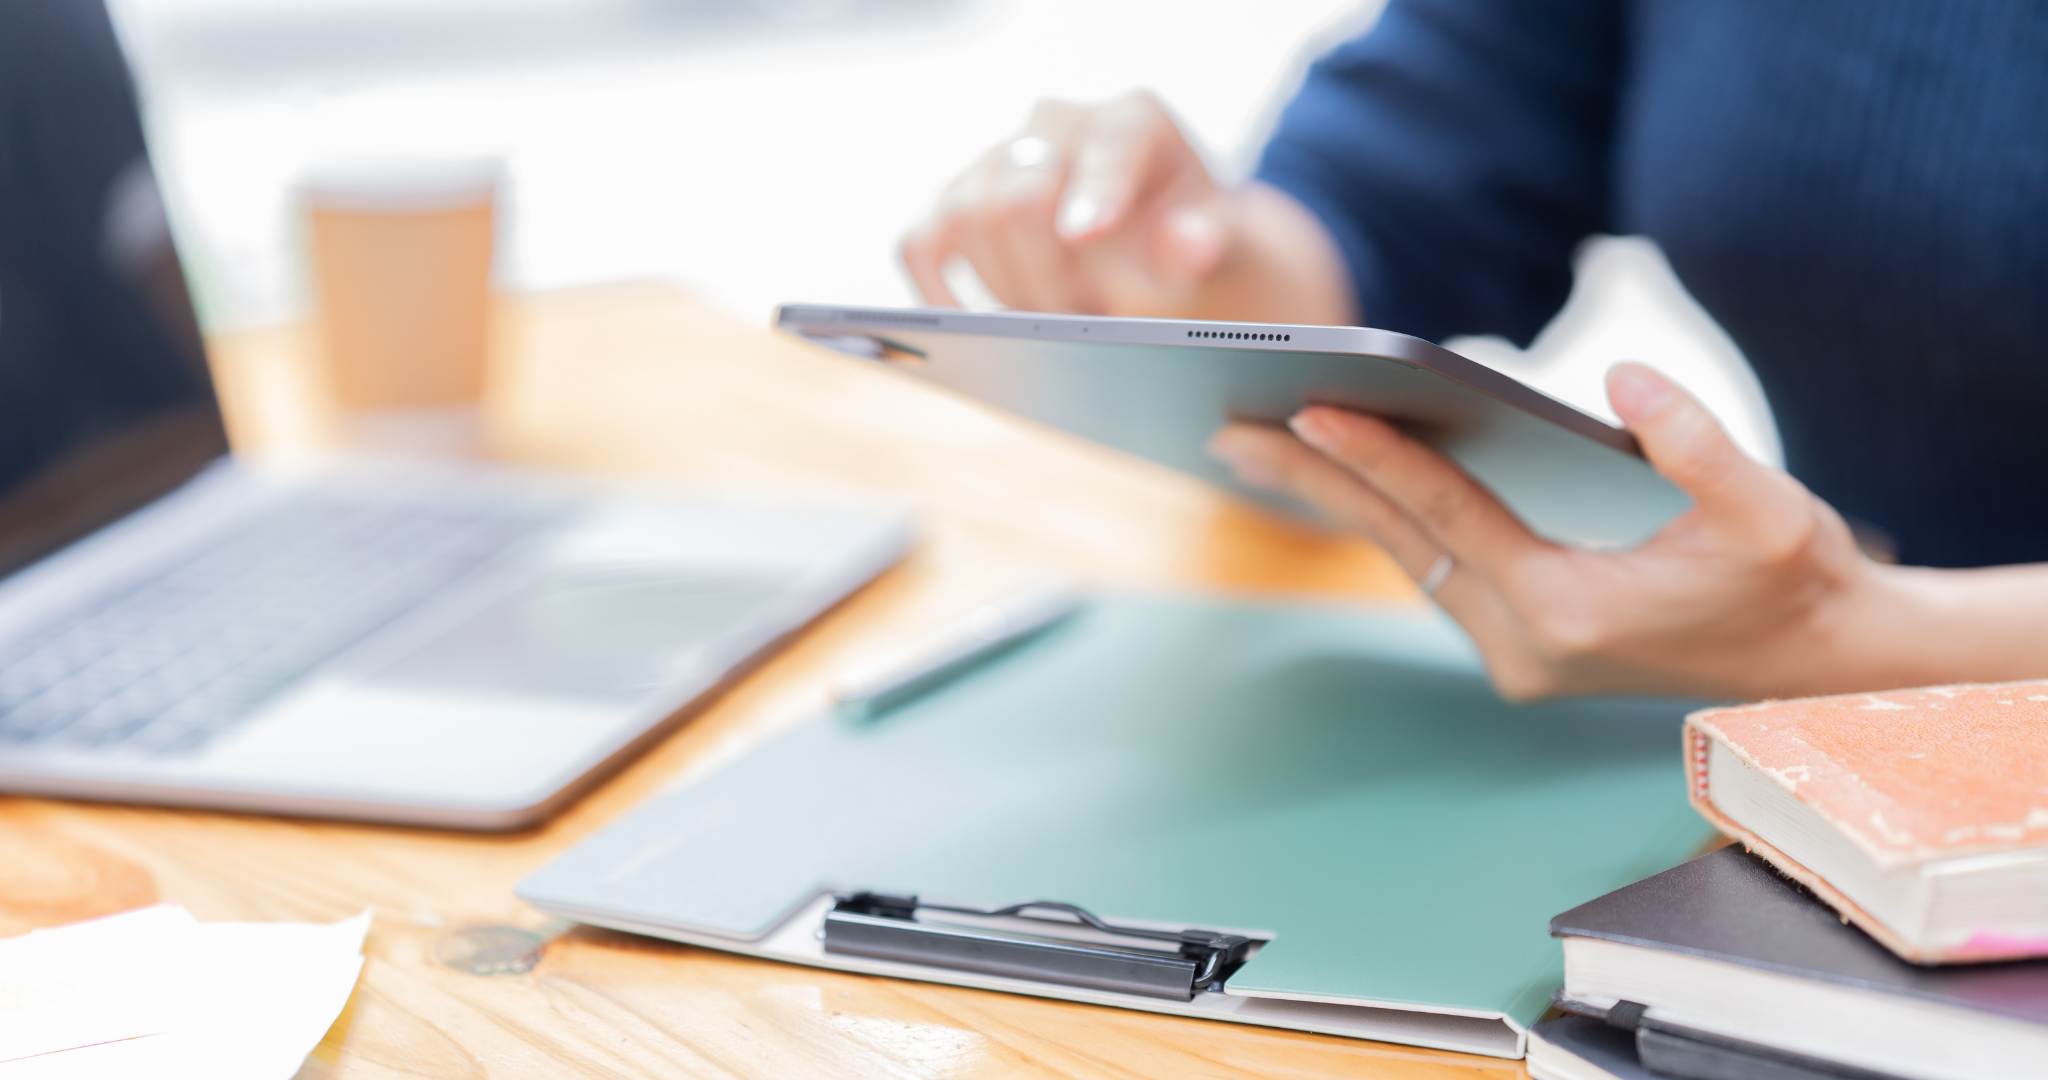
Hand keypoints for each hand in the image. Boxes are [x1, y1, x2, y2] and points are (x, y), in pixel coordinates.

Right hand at [900, 92, 1352, 323]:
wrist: (1153, 248)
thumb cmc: (1185, 243)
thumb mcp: (1215, 246)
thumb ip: (1204, 244)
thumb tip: (1189, 247)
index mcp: (1130, 122)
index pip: (1108, 149)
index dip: (1095, 192)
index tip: (1086, 233)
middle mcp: (1053, 127)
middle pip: (1020, 197)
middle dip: (1050, 278)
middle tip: (1084, 325)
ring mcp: (995, 164)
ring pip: (964, 221)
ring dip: (1005, 292)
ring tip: (1054, 329)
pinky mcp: (952, 207)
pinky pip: (921, 246)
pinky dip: (939, 292)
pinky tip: (976, 333)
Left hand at [1208, 364, 1940, 700]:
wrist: (1812, 665)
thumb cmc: (1793, 580)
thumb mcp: (1770, 510)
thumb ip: (1697, 441)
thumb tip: (1621, 378)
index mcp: (1568, 610)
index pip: (1449, 516)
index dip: (1377, 455)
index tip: (1306, 407)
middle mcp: (1523, 645)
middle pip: (1399, 542)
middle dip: (1312, 483)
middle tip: (1229, 429)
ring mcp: (1514, 656)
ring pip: (1408, 560)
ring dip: (1340, 502)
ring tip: (1259, 445)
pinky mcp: (1518, 649)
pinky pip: (1433, 572)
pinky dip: (1388, 522)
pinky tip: (1344, 480)